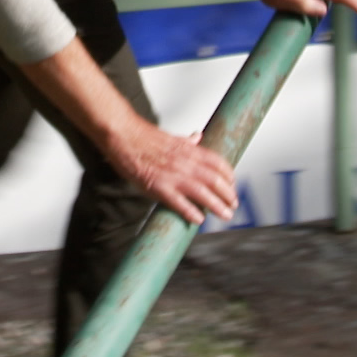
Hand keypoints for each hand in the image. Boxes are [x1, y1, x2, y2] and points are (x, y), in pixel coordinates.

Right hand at [107, 118, 239, 224]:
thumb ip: (186, 141)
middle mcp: (185, 163)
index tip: (232, 185)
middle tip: (233, 205)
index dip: (229, 176)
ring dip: (217, 206)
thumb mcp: (171, 137)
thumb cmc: (144, 138)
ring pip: (203, 193)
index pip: (218, 163)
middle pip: (215, 181)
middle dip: (228, 195)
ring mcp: (173, 176)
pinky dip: (191, 212)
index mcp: (189, 150)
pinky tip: (198, 220)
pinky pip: (180, 203)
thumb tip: (198, 137)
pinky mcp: (159, 187)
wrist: (123, 136)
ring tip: (225, 215)